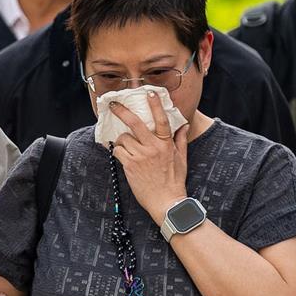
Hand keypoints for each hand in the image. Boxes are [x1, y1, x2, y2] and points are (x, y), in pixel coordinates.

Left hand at [108, 93, 188, 224]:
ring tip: (125, 146)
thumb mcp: (182, 159)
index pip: (162, 119)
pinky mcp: (130, 166)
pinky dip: (117, 151)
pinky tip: (119, 153)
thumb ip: (181, 140)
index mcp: (166, 144)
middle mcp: (153, 147)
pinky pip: (118, 151)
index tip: (149, 93)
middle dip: (121, 111)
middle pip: (135, 123)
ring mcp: (140, 156)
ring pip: (124, 138)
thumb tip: (183, 126)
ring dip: (122, 140)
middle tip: (113, 104)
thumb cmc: (175, 181)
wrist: (166, 202)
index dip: (155, 104)